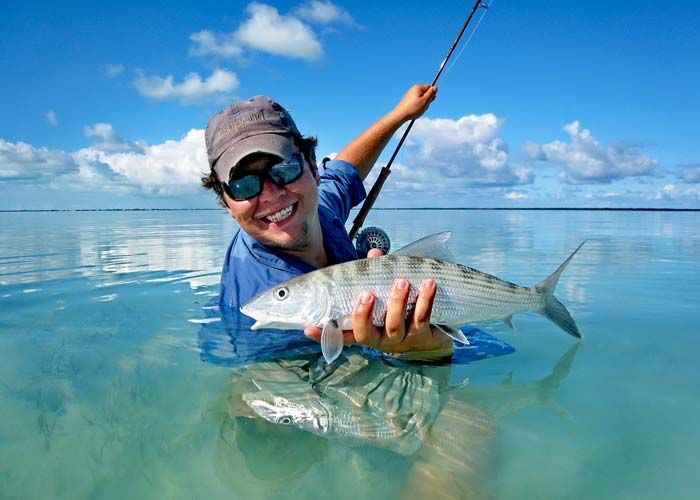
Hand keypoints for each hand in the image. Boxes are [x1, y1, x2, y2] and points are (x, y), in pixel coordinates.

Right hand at [304, 248, 452, 355]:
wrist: (434, 333)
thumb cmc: (403, 310)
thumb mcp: (387, 293)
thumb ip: (378, 276)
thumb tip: (374, 253)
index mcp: (366, 330)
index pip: (340, 334)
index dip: (323, 334)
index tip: (308, 327)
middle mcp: (379, 339)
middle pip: (365, 333)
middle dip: (363, 314)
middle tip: (367, 293)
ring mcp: (400, 340)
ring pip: (394, 324)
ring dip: (397, 301)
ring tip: (402, 281)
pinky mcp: (422, 336)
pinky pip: (421, 318)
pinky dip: (425, 300)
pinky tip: (429, 284)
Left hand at [391, 84, 437, 121]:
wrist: (400, 115)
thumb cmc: (413, 108)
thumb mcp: (425, 101)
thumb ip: (431, 94)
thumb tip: (435, 87)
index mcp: (418, 87)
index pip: (430, 88)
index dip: (431, 96)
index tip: (428, 101)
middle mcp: (413, 89)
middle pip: (426, 94)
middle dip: (426, 101)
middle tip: (422, 107)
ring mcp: (410, 94)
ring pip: (421, 99)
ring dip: (422, 105)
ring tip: (417, 110)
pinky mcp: (408, 100)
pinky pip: (416, 103)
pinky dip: (417, 107)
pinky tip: (413, 111)